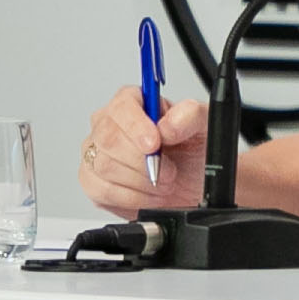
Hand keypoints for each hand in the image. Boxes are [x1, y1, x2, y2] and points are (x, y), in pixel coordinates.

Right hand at [79, 84, 207, 214]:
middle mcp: (110, 124)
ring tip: (164, 183)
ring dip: (141, 181)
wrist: (194, 184)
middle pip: (108, 139)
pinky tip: (150, 194)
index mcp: (136, 103)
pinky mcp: (93, 180)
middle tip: (170, 170)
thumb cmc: (195, 151)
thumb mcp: (205, 127)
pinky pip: (101, 190)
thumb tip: (166, 126)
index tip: (154, 144)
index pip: (122, 106)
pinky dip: (131, 197)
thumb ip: (190, 117)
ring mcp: (97, 152)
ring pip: (104, 166)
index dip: (136, 126)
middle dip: (143, 161)